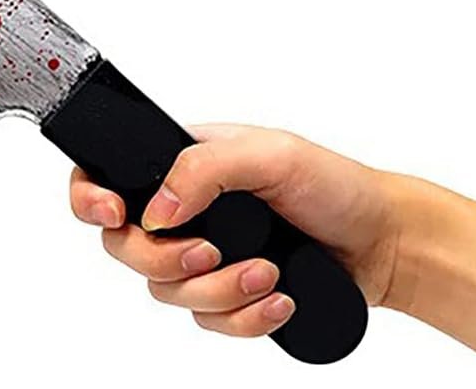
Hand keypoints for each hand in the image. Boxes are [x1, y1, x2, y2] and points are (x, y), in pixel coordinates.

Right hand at [69, 124, 400, 337]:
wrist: (383, 243)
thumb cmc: (333, 184)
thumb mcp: (270, 154)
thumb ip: (204, 169)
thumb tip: (158, 207)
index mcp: (181, 164)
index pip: (105, 177)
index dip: (91, 199)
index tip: (114, 214)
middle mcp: (184, 211)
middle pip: (126, 247)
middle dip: (166, 259)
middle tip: (210, 253)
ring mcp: (204, 256)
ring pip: (166, 292)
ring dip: (217, 290)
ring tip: (266, 274)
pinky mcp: (229, 296)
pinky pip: (205, 322)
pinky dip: (241, 318)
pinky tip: (277, 299)